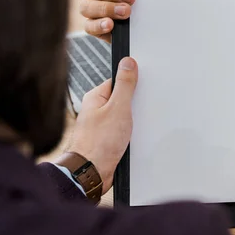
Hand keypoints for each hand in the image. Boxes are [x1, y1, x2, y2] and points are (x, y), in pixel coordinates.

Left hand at [67, 58, 137, 193]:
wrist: (91, 173)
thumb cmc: (99, 143)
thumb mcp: (118, 108)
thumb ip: (125, 85)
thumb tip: (128, 62)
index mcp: (96, 97)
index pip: (119, 81)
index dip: (133, 83)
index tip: (143, 87)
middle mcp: (97, 110)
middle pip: (124, 99)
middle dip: (135, 105)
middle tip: (139, 112)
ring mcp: (102, 125)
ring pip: (126, 116)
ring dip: (134, 122)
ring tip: (134, 129)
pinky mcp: (108, 139)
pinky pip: (125, 131)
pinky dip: (132, 134)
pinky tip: (134, 139)